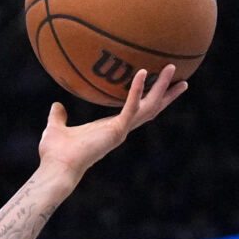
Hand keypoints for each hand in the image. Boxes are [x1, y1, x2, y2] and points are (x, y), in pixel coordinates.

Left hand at [35, 64, 188, 179]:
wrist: (56, 169)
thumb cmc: (55, 154)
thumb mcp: (57, 128)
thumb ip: (59, 117)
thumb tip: (56, 106)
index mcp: (110, 128)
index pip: (136, 111)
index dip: (148, 99)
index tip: (159, 88)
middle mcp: (120, 129)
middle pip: (151, 109)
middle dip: (166, 94)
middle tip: (182, 80)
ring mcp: (120, 130)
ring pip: (149, 106)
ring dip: (161, 87)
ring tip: (173, 68)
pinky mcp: (116, 130)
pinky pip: (131, 107)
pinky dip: (137, 90)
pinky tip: (143, 72)